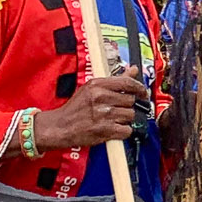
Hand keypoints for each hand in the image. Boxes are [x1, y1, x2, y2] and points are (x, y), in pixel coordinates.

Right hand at [32, 72, 150, 150]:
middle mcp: (100, 97)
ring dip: (125, 119)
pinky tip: (114, 129)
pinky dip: (123, 131)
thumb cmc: (76, 108)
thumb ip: (115, 79)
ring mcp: (103, 114)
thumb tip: (134, 69)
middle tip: (118, 110)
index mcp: (97, 85)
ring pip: (130, 115)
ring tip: (113, 119)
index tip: (143, 93)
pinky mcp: (105, 130)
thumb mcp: (91, 88)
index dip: (139, 88)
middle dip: (127, 106)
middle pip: (131, 100)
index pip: (127, 83)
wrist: (59, 127)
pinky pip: (127, 130)